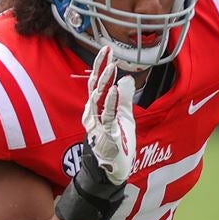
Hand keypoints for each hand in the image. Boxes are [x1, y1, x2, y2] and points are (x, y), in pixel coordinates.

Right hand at [82, 47, 135, 184]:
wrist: (114, 169)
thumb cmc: (118, 144)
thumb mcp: (124, 117)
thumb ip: (124, 99)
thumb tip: (126, 79)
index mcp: (96, 108)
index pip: (96, 82)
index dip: (101, 65)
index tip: (107, 49)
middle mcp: (92, 114)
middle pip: (94, 86)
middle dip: (100, 67)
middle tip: (106, 50)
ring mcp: (96, 124)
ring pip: (98, 99)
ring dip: (105, 82)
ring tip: (112, 66)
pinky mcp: (105, 134)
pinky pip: (107, 115)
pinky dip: (111, 102)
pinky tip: (115, 89)